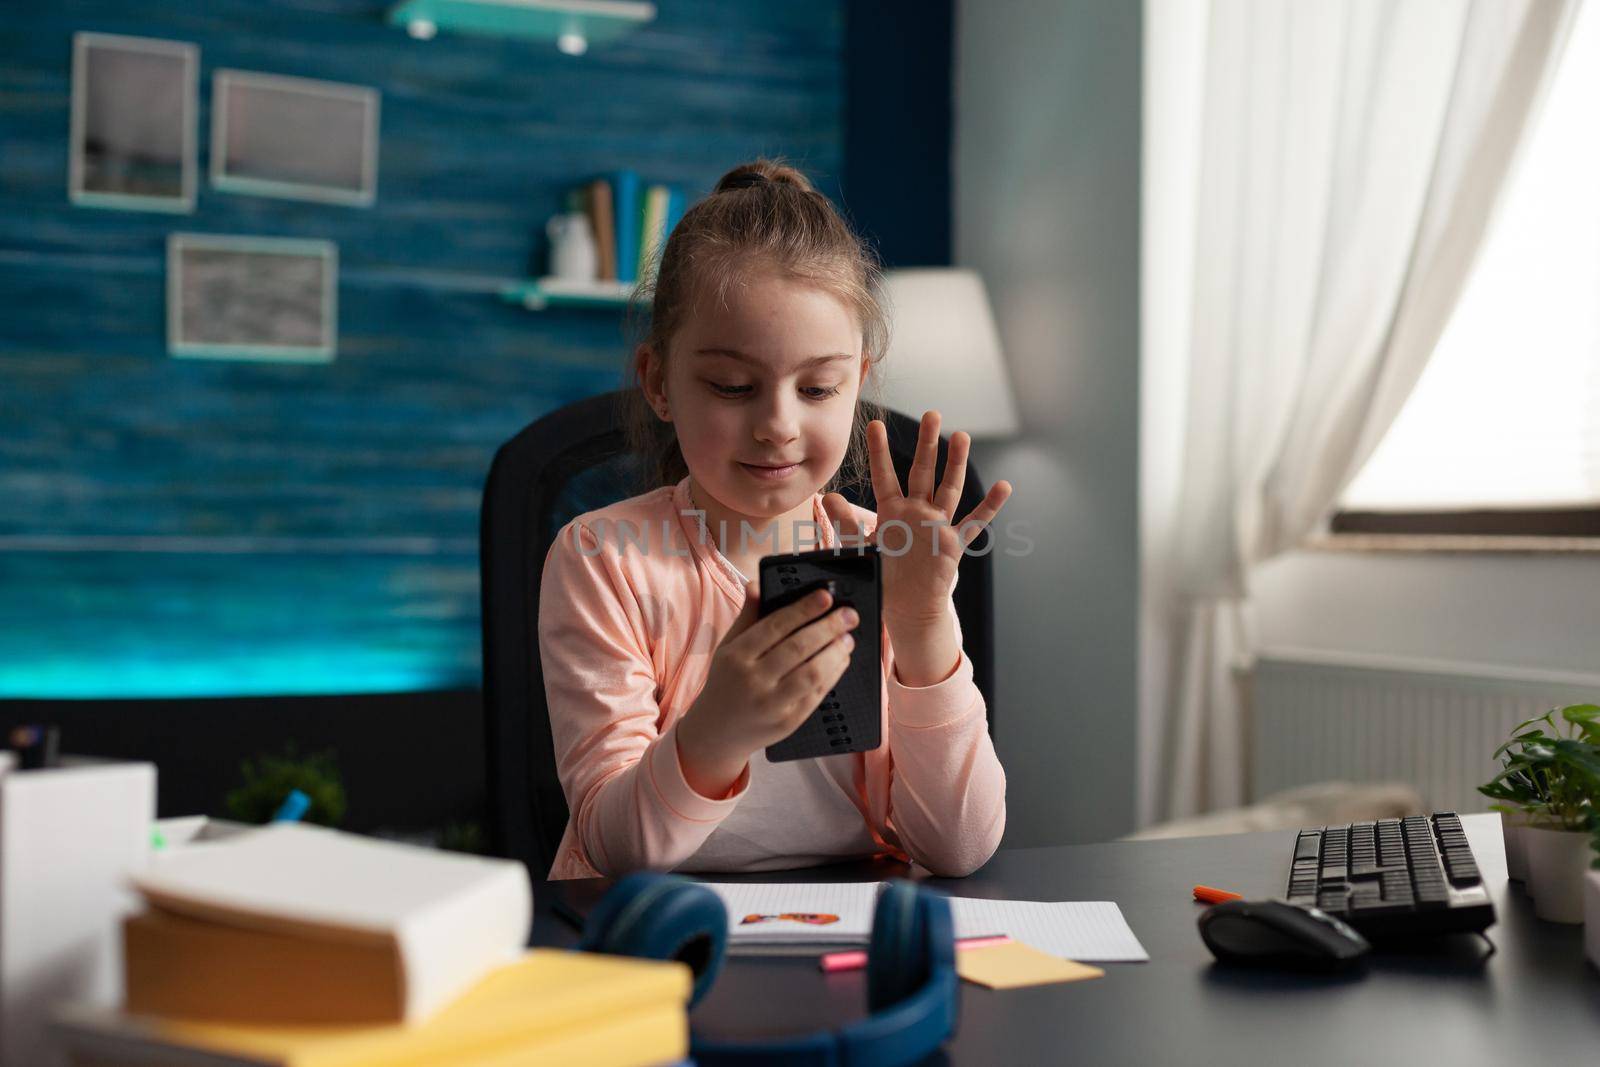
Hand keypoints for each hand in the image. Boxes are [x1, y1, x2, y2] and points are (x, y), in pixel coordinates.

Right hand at [676, 582, 860, 798]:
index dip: (804, 609)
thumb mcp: (728, 647)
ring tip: (847, 638)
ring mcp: (771, 704)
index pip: (775, 626)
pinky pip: (817, 694)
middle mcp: (753, 680)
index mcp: (736, 656)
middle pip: (798, 648)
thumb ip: (747, 616)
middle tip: (849, 615)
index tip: (826, 597)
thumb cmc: (727, 681)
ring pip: (813, 672)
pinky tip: (840, 660)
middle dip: (829, 627)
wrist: (717, 731)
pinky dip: (833, 674)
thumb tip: (756, 584)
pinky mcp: (788, 722)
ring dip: (836, 652)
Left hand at [821, 411, 1012, 629]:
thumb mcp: (860, 549)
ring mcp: (937, 525)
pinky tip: (1004, 487)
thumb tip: (828, 497)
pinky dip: (990, 506)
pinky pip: (974, 523)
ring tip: (961, 437)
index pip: (885, 475)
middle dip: (928, 444)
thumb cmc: (883, 576)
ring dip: (956, 464)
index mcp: (892, 511)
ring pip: (949, 488)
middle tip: (932, 414)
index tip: (874, 424)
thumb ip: (847, 524)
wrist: (906, 608)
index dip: (879, 451)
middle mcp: (916, 511)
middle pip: (923, 472)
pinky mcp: (953, 543)